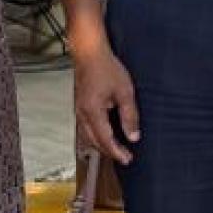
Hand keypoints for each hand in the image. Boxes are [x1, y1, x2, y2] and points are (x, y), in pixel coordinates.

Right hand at [73, 44, 140, 165]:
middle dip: (109, 152)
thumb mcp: (124, 92)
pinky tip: (104, 135)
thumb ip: (129, 116)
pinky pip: (85, 127)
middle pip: (94, 141)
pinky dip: (95, 136)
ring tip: (116, 149)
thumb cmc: (107, 68)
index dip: (117, 152)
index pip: (105, 140)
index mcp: (93, 112)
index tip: (128, 159)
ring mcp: (78, 110)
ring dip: (101, 145)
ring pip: (87, 136)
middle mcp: (82, 114)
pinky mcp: (79, 106)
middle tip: (125, 157)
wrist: (89, 52)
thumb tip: (133, 137)